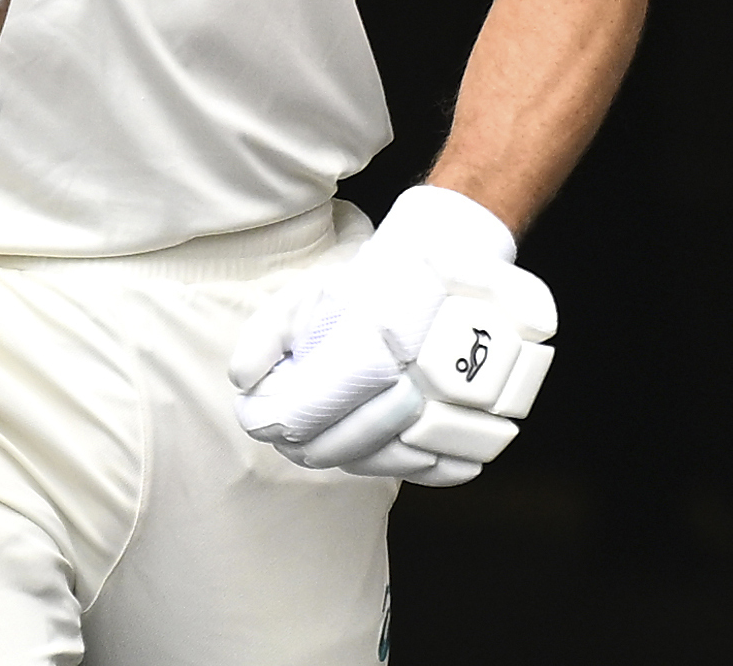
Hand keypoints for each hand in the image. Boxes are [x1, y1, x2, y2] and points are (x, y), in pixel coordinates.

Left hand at [230, 186, 557, 487]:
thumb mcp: (311, 291)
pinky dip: (407, 467)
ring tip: (331, 446)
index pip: (319, 406)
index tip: (265, 425)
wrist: (448, 264)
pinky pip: (443, 466)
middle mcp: (427, 372)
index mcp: (378, 335)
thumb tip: (243, 382)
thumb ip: (270, 334)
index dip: (285, 423)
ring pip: (396, 459)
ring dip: (356, 459)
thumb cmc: (372, 281)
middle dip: (314, 446)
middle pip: (355, 440)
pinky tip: (381, 450)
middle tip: (292, 442)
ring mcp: (465, 400)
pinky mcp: (489, 419)